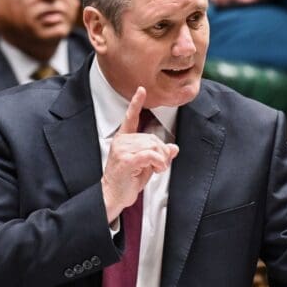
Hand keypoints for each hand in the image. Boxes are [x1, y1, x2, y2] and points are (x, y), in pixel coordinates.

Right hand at [101, 87, 178, 222]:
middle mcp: (121, 142)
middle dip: (162, 152)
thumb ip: (158, 155)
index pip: (131, 118)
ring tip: (156, 169)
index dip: (136, 103)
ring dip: (161, 160)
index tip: (141, 90)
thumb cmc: (126, 182)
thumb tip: (173, 148)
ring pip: (153, 146)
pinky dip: (158, 162)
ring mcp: (122, 150)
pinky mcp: (126, 160)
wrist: (113, 196)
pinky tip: (156, 169)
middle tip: (160, 165)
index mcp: (124, 140)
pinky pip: (150, 155)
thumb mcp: (146, 166)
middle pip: (152, 137)